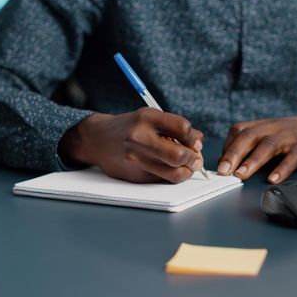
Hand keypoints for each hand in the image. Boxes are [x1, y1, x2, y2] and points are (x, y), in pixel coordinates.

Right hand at [59, 107, 203, 182]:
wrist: (97, 140)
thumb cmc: (130, 127)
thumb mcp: (150, 118)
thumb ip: (175, 128)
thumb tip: (199, 144)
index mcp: (146, 117)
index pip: (182, 128)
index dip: (193, 137)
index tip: (193, 141)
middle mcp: (139, 138)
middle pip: (178, 155)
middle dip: (193, 158)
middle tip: (195, 158)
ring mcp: (136, 159)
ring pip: (174, 173)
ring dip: (187, 171)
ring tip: (187, 166)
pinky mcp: (135, 175)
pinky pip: (163, 179)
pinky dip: (172, 176)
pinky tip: (171, 169)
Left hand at [218, 108, 296, 183]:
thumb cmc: (293, 134)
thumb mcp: (270, 134)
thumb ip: (251, 145)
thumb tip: (227, 163)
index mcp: (262, 125)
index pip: (238, 132)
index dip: (226, 148)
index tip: (217, 166)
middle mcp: (273, 127)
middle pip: (249, 137)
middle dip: (233, 154)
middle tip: (222, 171)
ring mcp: (290, 136)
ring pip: (268, 146)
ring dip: (253, 161)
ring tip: (241, 175)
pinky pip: (293, 157)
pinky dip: (282, 168)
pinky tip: (273, 179)